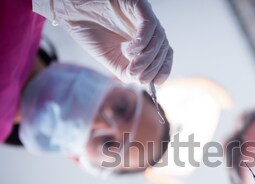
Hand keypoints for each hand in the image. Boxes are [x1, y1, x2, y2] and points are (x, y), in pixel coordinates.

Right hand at [34, 0, 172, 84]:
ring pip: (159, 39)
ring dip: (147, 58)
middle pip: (163, 49)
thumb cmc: (89, 30)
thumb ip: (125, 70)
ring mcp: (143, 15)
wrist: (69, 11)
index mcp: (143, 38)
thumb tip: (139, 81)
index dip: (163, 69)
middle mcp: (147, 26)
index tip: (155, 83)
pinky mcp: (138, 4)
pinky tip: (130, 51)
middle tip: (138, 77)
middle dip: (152, 67)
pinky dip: (143, 42)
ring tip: (131, 66)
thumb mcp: (110, 58)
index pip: (164, 54)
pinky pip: (149, 25)